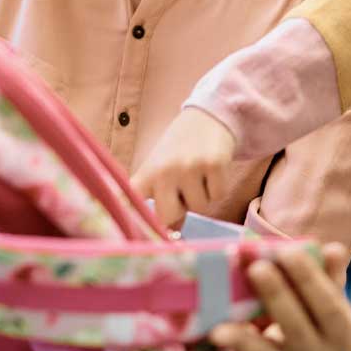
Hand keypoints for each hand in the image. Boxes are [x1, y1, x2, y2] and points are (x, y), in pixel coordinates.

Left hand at [129, 109, 237, 228]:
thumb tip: (172, 235)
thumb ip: (161, 201)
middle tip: (182, 193)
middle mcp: (164, 170)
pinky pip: (218, 195)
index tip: (135, 234)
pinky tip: (211, 170)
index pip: (132, 201)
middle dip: (178, 212)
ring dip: (202, 196)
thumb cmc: (180, 150)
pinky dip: (218, 188)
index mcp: (146, 172)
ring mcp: (189, 166)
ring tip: (198, 175)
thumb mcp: (162, 169)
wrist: (207, 116)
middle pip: (167, 216)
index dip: (133, 221)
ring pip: (199, 208)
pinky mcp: (213, 164)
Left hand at [212, 242, 350, 350]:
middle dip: (282, 291)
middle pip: (303, 322)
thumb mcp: (330, 303)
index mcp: (347, 334)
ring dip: (261, 308)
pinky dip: (238, 340)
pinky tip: (219, 329)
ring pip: (280, 337)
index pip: (331, 305)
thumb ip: (330, 276)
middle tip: (260, 264)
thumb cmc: (318, 321)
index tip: (291, 251)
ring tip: (245, 281)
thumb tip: (333, 249)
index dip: (312, 278)